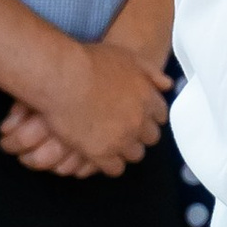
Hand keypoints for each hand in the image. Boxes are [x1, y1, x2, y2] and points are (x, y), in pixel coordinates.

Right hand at [10, 39, 168, 175]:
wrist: (60, 77)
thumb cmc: (88, 62)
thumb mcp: (126, 57)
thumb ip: (149, 72)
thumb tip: (167, 86)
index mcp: (147, 98)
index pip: (160, 116)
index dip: (148, 116)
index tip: (137, 115)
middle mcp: (139, 121)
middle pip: (150, 137)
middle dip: (139, 134)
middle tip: (122, 129)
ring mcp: (122, 139)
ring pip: (135, 154)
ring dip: (125, 150)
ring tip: (109, 143)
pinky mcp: (102, 154)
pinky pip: (115, 169)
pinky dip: (109, 164)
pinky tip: (98, 155)